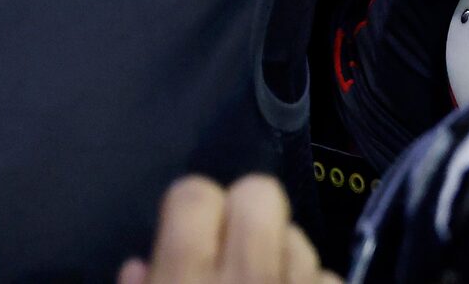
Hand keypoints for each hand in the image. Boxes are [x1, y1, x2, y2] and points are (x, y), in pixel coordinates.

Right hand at [119, 175, 337, 283]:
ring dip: (282, 257)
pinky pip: (330, 278)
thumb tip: (139, 267)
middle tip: (231, 248)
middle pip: (259, 194)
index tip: (189, 234)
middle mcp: (246, 282)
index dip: (191, 210)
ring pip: (300, 237)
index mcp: (183, 283)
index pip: (193, 196)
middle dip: (245, 213)